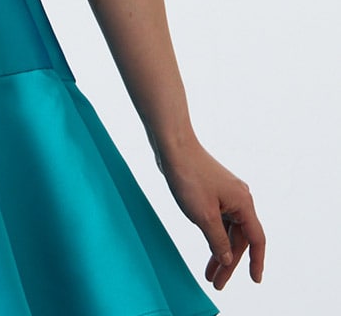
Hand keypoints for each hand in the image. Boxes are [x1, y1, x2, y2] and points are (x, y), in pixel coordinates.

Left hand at [157, 138, 265, 290]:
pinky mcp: (213, 190)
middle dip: (229, 262)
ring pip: (228, 229)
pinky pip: (219, 219)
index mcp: (243, 203)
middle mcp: (239, 198)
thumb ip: (218, 241)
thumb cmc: (189, 177)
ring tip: (209, 272)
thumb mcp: (204, 216)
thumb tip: (227, 259)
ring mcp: (226, 194)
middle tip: (217, 283)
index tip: (255, 280)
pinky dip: (214, 235)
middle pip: (239, 237)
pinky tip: (208, 247)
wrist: (173, 146)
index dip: (256, 262)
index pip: (256, 239)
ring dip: (219, 250)